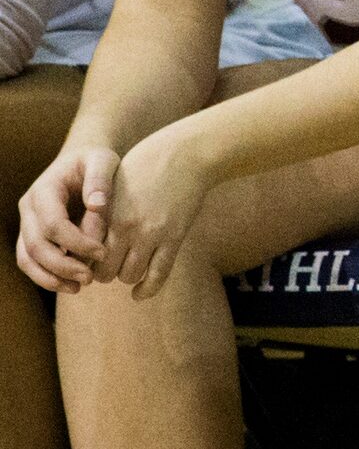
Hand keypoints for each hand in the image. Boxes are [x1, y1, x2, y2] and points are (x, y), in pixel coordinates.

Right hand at [18, 141, 114, 292]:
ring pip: (27, 258)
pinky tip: (71, 286)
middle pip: (36, 245)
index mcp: (44, 190)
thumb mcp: (103, 160)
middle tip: (90, 278)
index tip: (103, 252)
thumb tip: (97, 205)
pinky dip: (47, 277)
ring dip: (50, 277)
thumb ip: (100, 180)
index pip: (53, 223)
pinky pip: (30, 262)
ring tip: (79, 288)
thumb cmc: (95, 161)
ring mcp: (27, 224)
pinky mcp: (32, 236)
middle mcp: (29, 209)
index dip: (76, 242)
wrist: (81, 162)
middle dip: (62, 265)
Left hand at [87, 126, 213, 299]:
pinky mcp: (174, 238)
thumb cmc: (146, 166)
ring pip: (128, 275)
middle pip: (101, 269)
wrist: (185, 154)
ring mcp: (151, 234)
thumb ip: (100, 211)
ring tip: (126, 271)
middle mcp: (124, 226)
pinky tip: (140, 295)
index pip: (83, 251)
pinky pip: (158, 274)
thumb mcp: (114, 184)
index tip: (85, 260)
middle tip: (104, 270)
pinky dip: (147, 289)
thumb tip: (86, 237)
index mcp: (105, 212)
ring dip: (125, 277)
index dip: (82, 260)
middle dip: (100, 274)